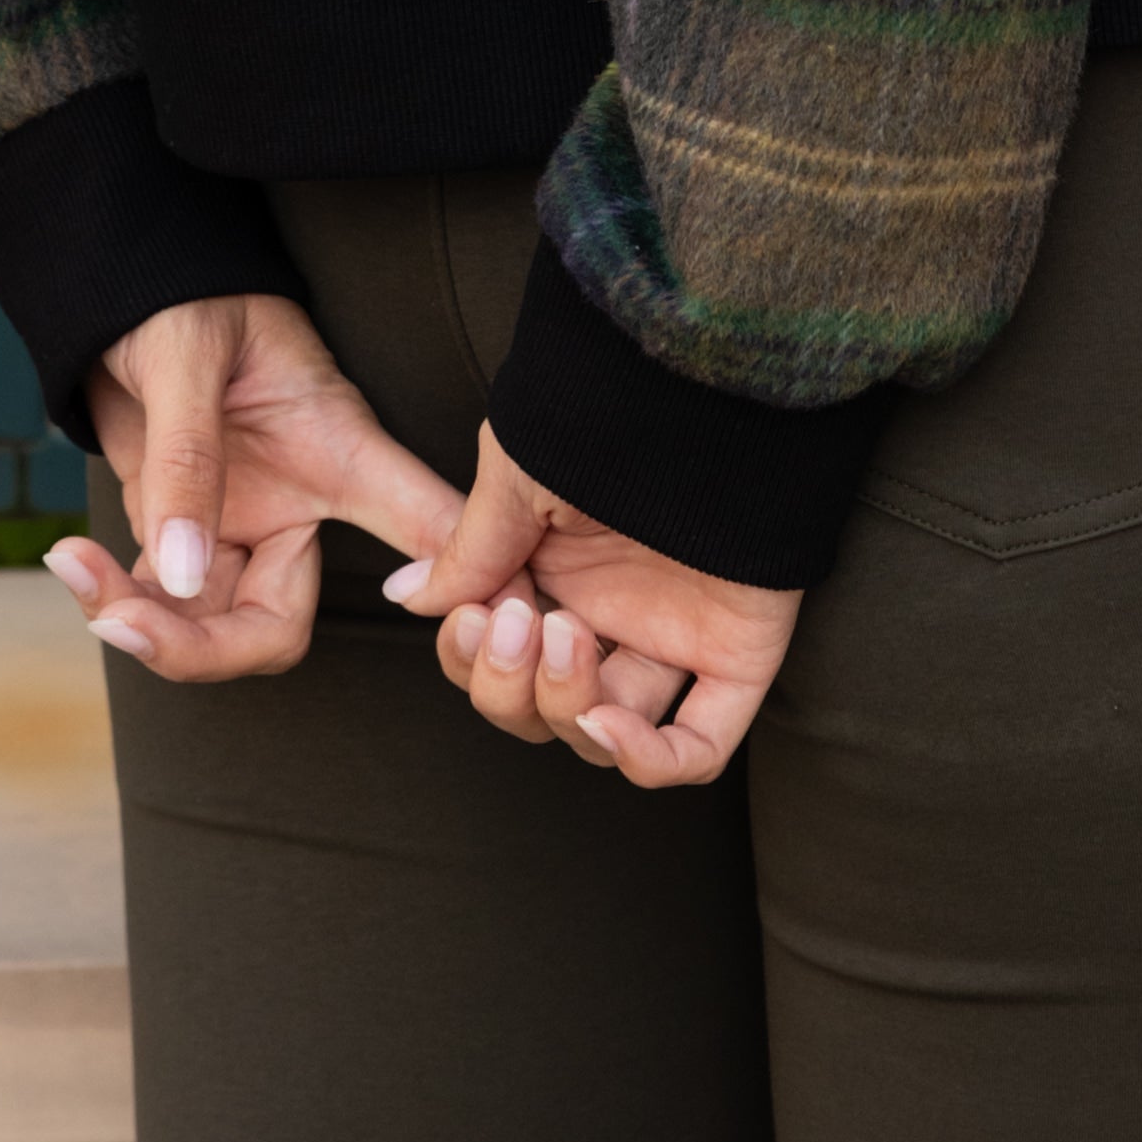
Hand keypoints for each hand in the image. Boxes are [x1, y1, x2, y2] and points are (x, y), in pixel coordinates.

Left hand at [47, 291, 456, 685]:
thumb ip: (188, 459)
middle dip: (197, 647)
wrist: (125, 284)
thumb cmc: (182, 291)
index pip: (421, 524)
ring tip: (76, 570)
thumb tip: (184, 575)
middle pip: (274, 628)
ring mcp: (237, 528)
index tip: (434, 620)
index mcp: (337, 451)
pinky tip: (75, 563)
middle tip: (124, 621)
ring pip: (205, 629)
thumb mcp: (188, 355)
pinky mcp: (182, 532)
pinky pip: (156, 600)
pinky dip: (113, 598)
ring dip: (139, 624)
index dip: (444, 585)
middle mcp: (294, 507)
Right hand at [387, 421, 800, 787]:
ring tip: (566, 635)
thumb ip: (469, 548)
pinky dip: (647, 762)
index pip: (496, 659)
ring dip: (565, 708)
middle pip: (540, 707)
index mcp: (554, 567)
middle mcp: (610, 609)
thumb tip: (407, 595)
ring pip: (606, 733)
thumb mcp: (517, 476)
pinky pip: (697, 747)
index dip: (470, 657)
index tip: (472, 613)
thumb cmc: (608, 409)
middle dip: (509, 683)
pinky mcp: (734, 655)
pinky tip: (606, 726)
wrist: (704, 379)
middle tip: (517, 619)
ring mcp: (671, 635)